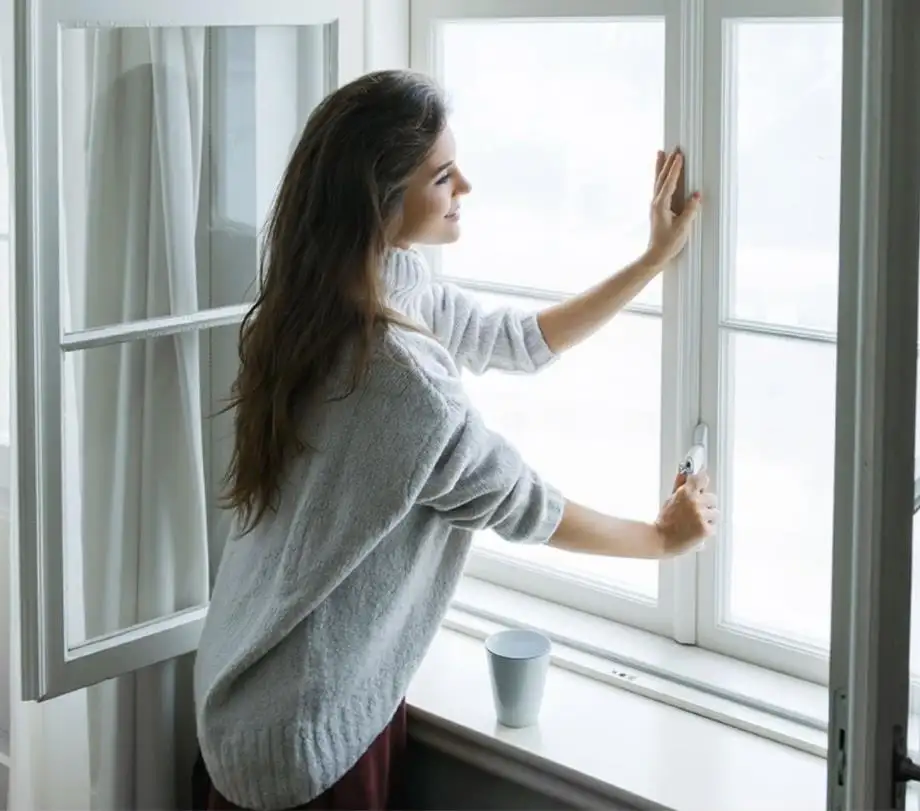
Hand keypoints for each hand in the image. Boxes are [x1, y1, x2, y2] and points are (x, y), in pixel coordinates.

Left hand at [644, 149, 701, 267]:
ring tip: (661, 152)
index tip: (679, 155)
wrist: (655, 255)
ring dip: (660, 166)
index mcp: (661, 205)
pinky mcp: (657, 209)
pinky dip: (661, 177)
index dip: (675, 169)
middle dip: (667, 162)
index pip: (669, 183)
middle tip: (672, 148)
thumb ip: (690, 210)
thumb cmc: (668, 243)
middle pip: (661, 178)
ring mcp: (655, 205)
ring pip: (658, 181)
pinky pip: (659, 188)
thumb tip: (697, 194)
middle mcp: (656, 202)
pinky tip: (662, 174)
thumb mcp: (683, 227)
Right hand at [653, 471, 718, 556]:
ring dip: (708, 518)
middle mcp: (695, 502)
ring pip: (715, 514)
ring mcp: (701, 516)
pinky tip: (695, 532)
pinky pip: (713, 527)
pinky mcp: (705, 530)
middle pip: (713, 498)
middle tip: (694, 512)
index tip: (702, 486)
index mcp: (686, 492)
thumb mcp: (670, 500)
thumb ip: (679, 486)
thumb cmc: (664, 521)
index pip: (702, 479)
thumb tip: (684, 474)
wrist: (659, 539)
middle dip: (706, 505)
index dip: (703, 482)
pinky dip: (706, 530)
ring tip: (695, 523)